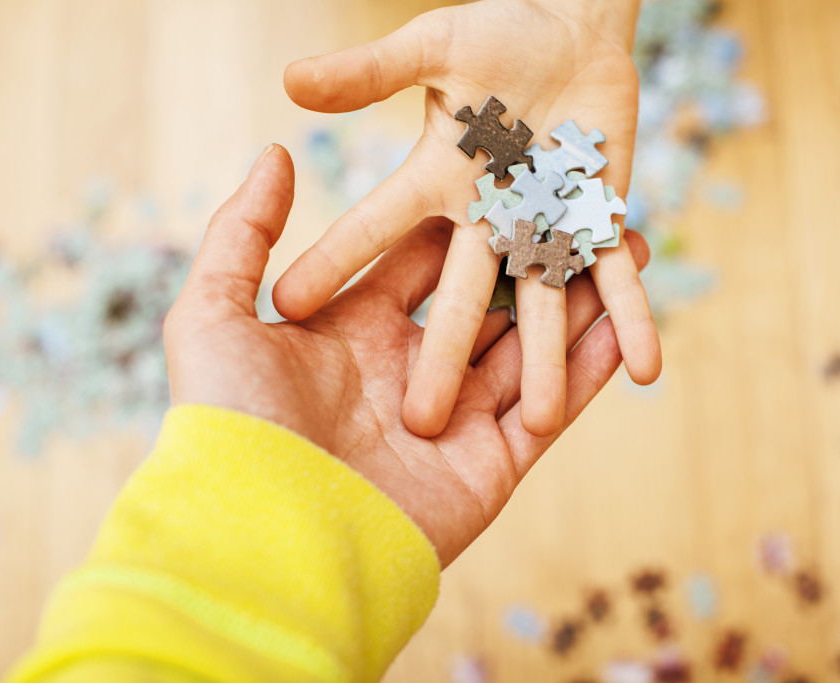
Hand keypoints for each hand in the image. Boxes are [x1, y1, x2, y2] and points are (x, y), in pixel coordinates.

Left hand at [164, 145, 651, 564]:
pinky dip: (592, 369)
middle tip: (579, 205)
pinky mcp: (491, 468)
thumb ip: (243, 233)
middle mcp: (409, 373)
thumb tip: (276, 152)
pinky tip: (626, 325)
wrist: (264, 540)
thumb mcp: (212, 314)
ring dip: (579, 301)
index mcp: (353, 334)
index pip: (421, 264)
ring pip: (531, 348)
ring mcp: (455, 422)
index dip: (464, 220)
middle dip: (533, 254)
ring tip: (626, 248)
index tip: (502, 173)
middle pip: (487, 300)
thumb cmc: (230, 424)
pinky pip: (553, 408)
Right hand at [272, 0, 660, 438]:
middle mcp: (483, 223)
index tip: (288, 305)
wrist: (571, 31)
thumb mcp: (432, 44)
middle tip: (419, 422)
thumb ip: (372, 69)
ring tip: (545, 420)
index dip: (334, 261)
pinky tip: (647, 368)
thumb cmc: (499, 31)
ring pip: (543, 306)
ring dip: (548, 360)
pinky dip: (632, 317)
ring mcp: (543, 231)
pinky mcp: (597, 223)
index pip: (375, 228)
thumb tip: (291, 77)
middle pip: (459, 298)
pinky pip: (615, 277)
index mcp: (435, 183)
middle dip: (442, 356)